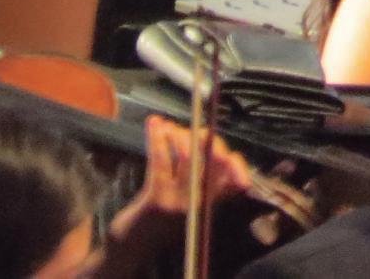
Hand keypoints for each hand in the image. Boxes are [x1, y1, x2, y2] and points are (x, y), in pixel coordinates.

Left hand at [133, 113, 251, 214]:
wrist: (133, 246)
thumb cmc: (161, 221)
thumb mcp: (190, 210)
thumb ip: (206, 186)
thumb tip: (216, 147)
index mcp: (208, 208)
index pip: (232, 184)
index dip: (237, 167)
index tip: (228, 154)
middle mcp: (198, 205)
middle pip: (213, 162)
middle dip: (206, 139)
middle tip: (197, 130)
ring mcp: (178, 201)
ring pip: (188, 156)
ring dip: (179, 134)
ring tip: (169, 128)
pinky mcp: (157, 197)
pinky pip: (161, 158)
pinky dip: (158, 137)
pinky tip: (154, 122)